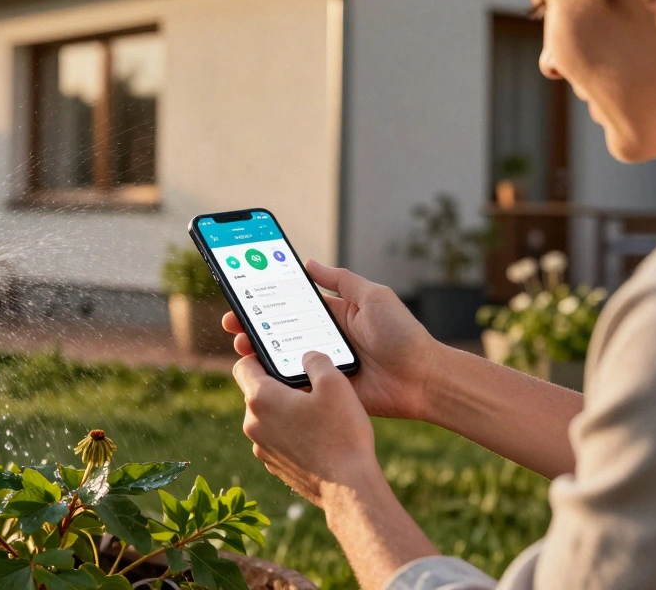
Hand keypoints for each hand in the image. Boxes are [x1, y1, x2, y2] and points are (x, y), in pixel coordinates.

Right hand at [222, 260, 439, 420]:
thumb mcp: (373, 296)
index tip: (243, 296)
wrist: (423, 378)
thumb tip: (308, 262)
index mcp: (333, 317)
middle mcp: (323, 342)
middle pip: (279, 332)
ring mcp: (322, 368)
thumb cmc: (402, 334)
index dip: (267, 301)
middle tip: (233, 323)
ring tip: (241, 346)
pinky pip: (296, 387)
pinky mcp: (326, 393)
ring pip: (282, 360)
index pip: (291, 306)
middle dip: (253, 326)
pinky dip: (277, 382)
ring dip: (259, 353)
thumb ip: (341, 280)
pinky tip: (258, 375)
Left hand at [233, 352, 379, 505]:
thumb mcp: (335, 383)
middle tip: (309, 385)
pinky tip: (317, 436)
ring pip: (267, 417)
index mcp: (261, 399)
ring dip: (285, 410)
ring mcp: (261, 448)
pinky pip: (277, 438)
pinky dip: (290, 432)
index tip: (281, 357)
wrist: (349, 489)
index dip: (259, 356)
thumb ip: (316, 360)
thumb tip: (306, 356)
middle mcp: (253, 424)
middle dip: (279, 385)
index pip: (243, 365)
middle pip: (257, 392)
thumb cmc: (341, 433)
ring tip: (317, 412)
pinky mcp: (274, 465)